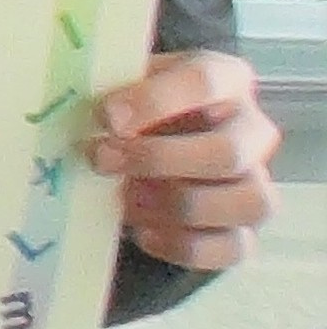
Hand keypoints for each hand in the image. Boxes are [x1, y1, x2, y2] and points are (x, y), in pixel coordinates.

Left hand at [93, 50, 281, 272]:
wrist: (154, 147)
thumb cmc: (137, 108)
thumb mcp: (126, 84)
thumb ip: (109, 87)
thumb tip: (72, 101)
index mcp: (227, 80)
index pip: (206, 81)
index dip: (155, 100)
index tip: (105, 116)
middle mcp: (252, 131)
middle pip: (228, 152)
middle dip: (158, 160)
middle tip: (101, 159)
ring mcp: (256, 183)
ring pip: (249, 203)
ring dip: (179, 207)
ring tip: (125, 199)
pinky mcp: (245, 230)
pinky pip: (234, 247)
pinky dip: (185, 246)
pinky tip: (142, 233)